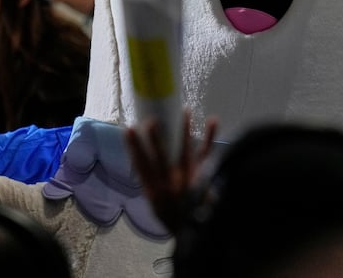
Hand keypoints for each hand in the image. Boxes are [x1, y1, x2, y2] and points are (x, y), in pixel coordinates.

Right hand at [125, 110, 216, 234]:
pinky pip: (207, 154)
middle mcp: (171, 184)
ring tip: (185, 111)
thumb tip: (140, 157)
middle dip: (156, 140)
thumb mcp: (154, 203)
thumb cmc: (172, 214)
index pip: (142, 165)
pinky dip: (210, 137)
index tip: (130, 129)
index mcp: (155, 190)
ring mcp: (189, 179)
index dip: (134, 147)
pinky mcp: (203, 176)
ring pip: (186, 151)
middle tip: (152, 121)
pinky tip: (212, 120)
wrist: (195, 230)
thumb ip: (149, 183)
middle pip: (163, 158)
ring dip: (185, 131)